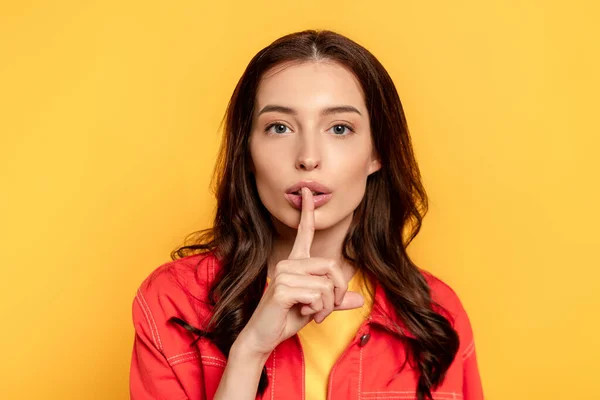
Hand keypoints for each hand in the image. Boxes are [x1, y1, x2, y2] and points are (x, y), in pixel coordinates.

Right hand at [236, 187, 364, 356]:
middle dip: (337, 291)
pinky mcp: (283, 288)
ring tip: (313, 314)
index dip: (307, 212)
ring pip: (327, 285)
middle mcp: (289, 263)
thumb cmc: (286, 319)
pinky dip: (319, 310)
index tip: (308, 191)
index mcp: (295, 263)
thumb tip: (358, 299)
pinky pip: (318, 295)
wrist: (262, 338)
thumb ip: (335, 301)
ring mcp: (284, 274)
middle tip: (326, 308)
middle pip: (331, 265)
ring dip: (327, 306)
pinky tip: (305, 314)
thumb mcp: (317, 308)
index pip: (304, 233)